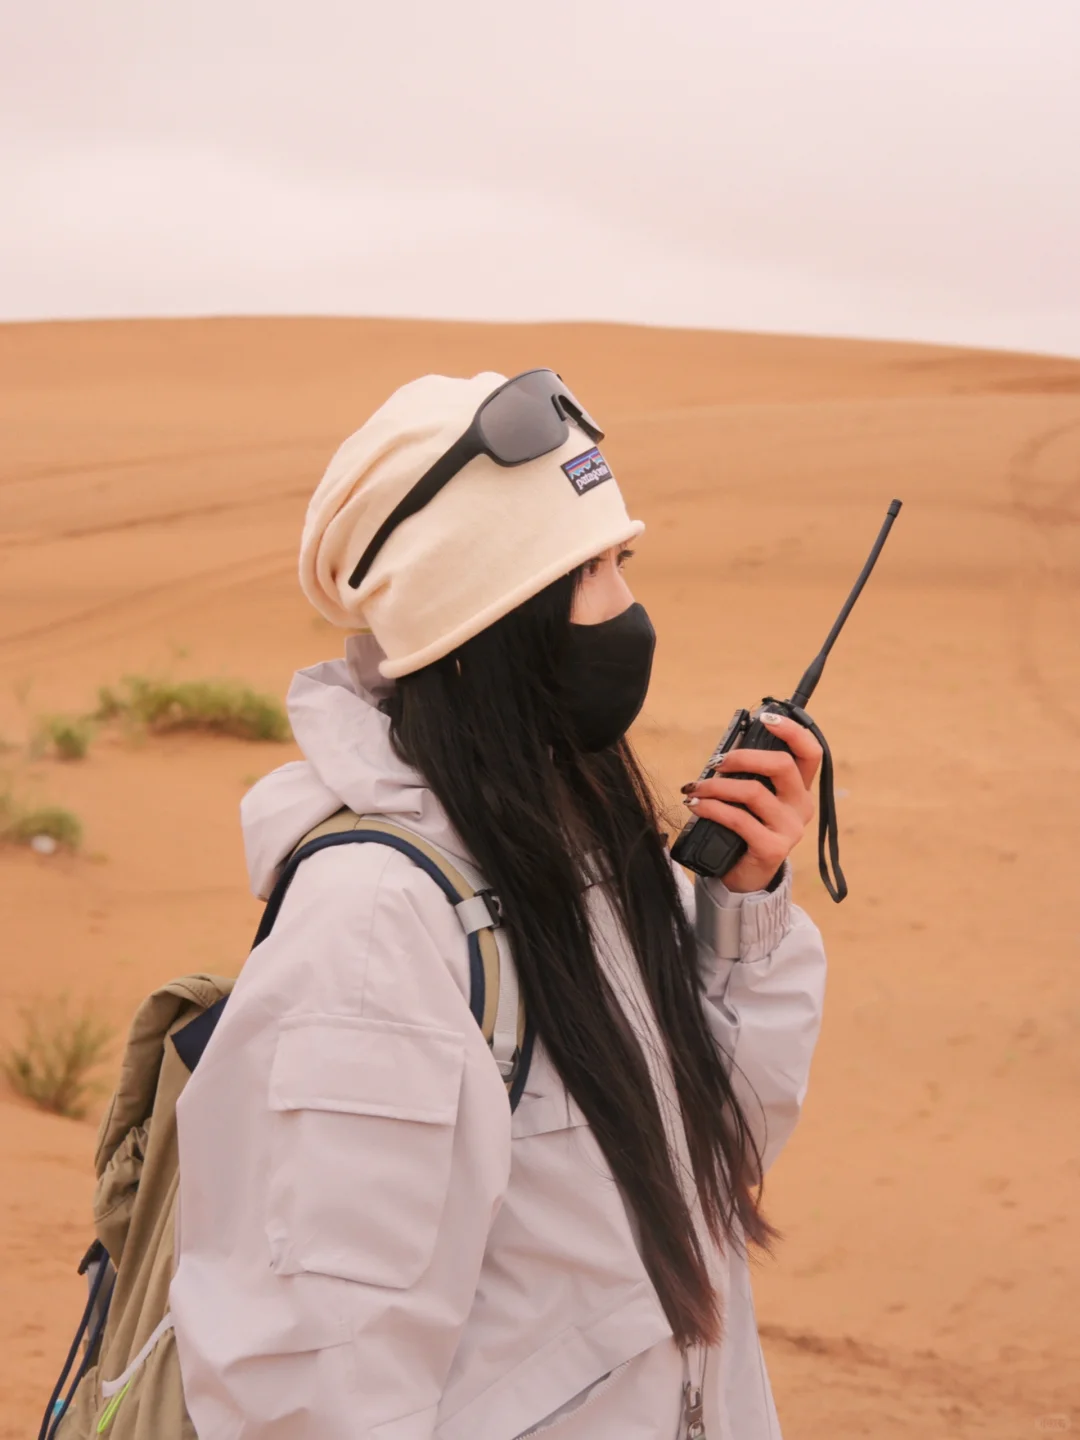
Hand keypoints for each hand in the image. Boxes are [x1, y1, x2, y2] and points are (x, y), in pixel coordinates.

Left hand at [681, 713, 822, 892]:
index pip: (810, 753)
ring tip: (696, 788)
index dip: (792, 731)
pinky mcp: (773, 848)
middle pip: (783, 765)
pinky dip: (712, 808)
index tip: (766, 718)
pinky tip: (697, 806)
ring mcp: (790, 829)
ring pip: (754, 792)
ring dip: (717, 786)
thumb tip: (723, 753)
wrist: (744, 878)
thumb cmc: (744, 832)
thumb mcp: (750, 801)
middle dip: (744, 757)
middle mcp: (801, 806)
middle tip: (716, 762)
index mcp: (799, 789)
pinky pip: (739, 820)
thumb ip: (747, 777)